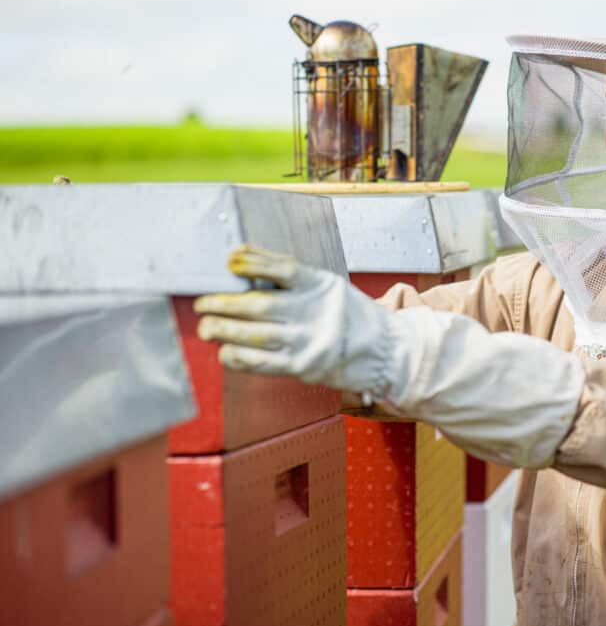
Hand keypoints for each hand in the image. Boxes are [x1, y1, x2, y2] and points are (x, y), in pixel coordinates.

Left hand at [194, 245, 393, 398]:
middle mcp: (315, 312)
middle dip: (223, 304)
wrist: (382, 351)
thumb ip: (290, 275)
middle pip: (260, 305)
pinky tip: (225, 351)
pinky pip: (261, 363)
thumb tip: (241, 258)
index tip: (230, 261)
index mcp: (322, 285)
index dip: (254, 264)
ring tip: (207, 327)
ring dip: (223, 330)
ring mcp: (309, 341)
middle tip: (202, 304)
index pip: (284, 269)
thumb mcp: (327, 285)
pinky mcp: (303, 367)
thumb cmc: (348, 314)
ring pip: (254, 335)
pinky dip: (237, 356)